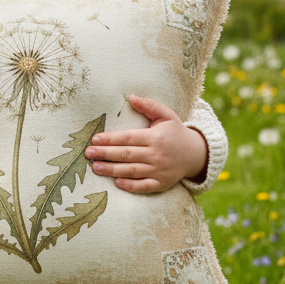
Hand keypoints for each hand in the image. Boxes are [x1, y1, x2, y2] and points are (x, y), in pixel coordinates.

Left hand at [84, 95, 207, 193]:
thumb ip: (149, 105)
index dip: (110, 139)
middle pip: (126, 154)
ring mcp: (159, 171)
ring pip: (132, 171)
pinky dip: (130, 185)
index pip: (128, 138)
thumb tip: (131, 97)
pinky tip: (116, 182)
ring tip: (95, 167)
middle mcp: (157, 154)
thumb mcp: (166, 115)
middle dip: (105, 154)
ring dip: (112, 170)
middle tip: (88, 153)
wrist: (195, 154)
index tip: (94, 139)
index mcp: (155, 137)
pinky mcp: (161, 184)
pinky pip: (143, 186)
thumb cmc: (175, 132)